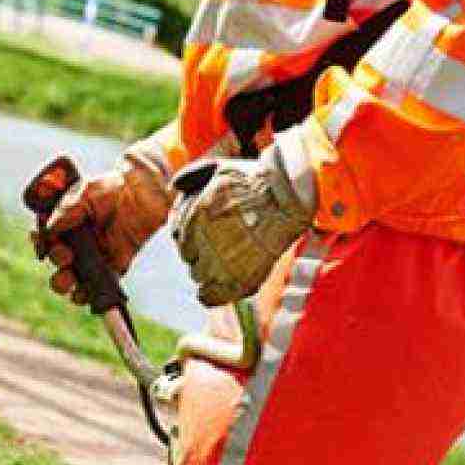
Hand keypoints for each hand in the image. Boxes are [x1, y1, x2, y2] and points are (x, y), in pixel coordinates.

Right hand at [30, 131, 171, 306]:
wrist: (145, 193)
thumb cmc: (113, 188)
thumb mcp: (86, 192)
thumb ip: (67, 210)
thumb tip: (49, 229)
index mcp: (66, 223)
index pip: (46, 238)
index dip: (40, 243)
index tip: (43, 243)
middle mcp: (77, 241)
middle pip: (57, 261)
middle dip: (56, 263)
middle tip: (65, 257)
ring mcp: (93, 256)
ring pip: (72, 278)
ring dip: (65, 283)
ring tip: (69, 282)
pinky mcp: (111, 267)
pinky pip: (96, 286)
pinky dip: (88, 294)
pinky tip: (85, 294)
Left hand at [170, 137, 314, 306]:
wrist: (292, 199)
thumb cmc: (258, 181)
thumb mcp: (222, 167)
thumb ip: (193, 174)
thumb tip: (172, 186)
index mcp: (199, 212)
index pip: (178, 236)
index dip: (190, 237)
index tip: (203, 238)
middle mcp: (206, 237)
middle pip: (188, 257)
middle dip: (199, 253)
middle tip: (218, 250)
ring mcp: (223, 261)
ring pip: (199, 277)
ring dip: (206, 273)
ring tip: (223, 266)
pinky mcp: (240, 279)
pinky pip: (212, 296)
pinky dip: (210, 296)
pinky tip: (212, 292)